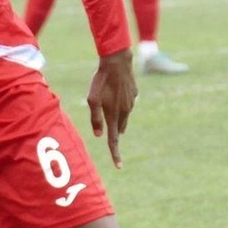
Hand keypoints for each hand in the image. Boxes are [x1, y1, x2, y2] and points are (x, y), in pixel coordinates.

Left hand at [86, 48, 136, 168]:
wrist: (117, 62)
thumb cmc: (100, 80)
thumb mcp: (92, 99)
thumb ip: (95, 118)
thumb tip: (99, 135)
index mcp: (114, 114)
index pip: (113, 139)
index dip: (115, 153)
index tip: (118, 166)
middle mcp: (125, 111)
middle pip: (118, 128)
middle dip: (114, 133)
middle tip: (109, 133)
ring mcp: (131, 102)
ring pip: (123, 116)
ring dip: (116, 117)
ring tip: (108, 107)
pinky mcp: (134, 94)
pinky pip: (126, 103)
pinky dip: (120, 102)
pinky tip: (116, 92)